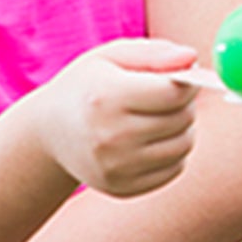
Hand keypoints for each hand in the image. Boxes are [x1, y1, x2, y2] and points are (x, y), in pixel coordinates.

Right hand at [26, 39, 200, 197]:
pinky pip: (175, 169)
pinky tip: (154, 139)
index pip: (174, 93)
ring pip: (184, 146)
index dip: (189, 83)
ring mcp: (115, 168)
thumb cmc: (89, 85)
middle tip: (169, 96)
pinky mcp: (122, 189)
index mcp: (106, 97)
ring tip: (162, 116)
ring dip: (183, 128)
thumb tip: (191, 58)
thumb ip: (154, 52)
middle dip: (185, 104)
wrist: (49, 131)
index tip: (183, 77)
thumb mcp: (112, 56)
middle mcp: (109, 137)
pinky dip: (174, 152)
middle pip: (182, 119)